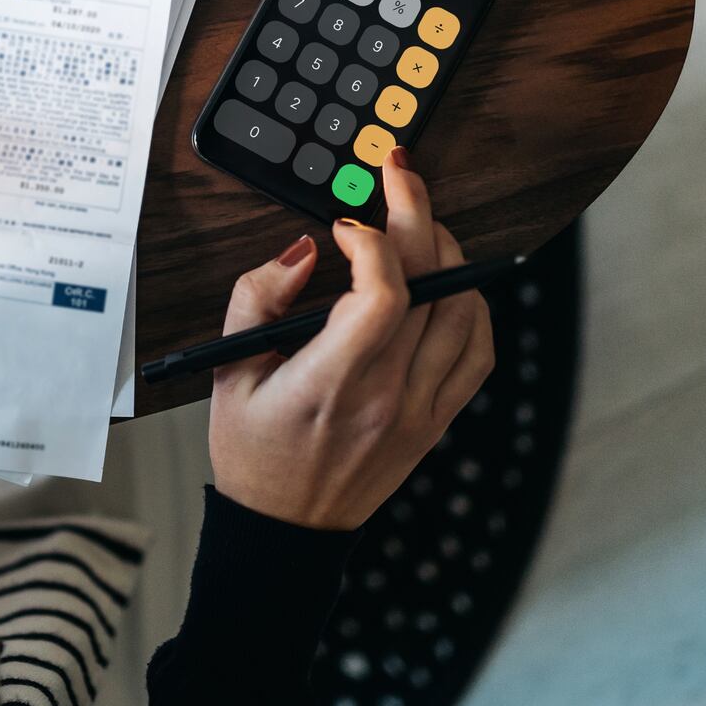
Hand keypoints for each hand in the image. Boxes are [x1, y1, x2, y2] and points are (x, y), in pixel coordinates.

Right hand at [208, 151, 493, 530]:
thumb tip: (304, 250)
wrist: (286, 530)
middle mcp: (386, 396)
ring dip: (448, 252)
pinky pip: (478, 351)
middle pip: (429, 284)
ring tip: (421, 225)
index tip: (344, 224)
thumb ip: (256, 298)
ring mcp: (420, 409)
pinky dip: (472, 306)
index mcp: (330, 383)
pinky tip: (449, 282)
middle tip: (398, 174)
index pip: (382, 294)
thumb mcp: (227, 372)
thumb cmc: (253, 452)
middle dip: (416, 212)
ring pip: (464, 309)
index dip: (372, 241)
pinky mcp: (437, 420)